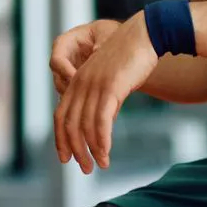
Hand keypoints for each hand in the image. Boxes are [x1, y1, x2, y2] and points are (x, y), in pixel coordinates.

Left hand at [54, 14, 158, 173]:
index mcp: (77, 81)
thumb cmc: (131, 59)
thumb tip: (102, 126)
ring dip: (91, 150)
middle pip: (69, 124)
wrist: (145, 36)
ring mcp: (94, 85)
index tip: (66, 158)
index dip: (61, 139)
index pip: (61, 116)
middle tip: (85, 169)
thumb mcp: (111, 82)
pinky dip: (102, 141)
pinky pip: (101, 121)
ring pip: (84, 125)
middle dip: (75, 150)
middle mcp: (80, 83)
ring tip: (100, 166)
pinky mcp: (110, 87)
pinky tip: (106, 154)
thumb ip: (104, 103)